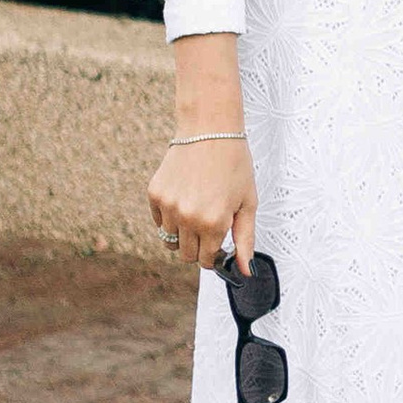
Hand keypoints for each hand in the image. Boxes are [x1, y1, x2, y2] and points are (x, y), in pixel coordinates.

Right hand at [149, 134, 256, 271]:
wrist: (210, 131)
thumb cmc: (235, 165)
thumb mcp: (247, 204)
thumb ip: (245, 240)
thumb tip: (245, 271)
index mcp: (213, 223)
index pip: (206, 261)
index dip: (214, 256)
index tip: (219, 247)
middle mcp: (187, 218)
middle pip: (186, 255)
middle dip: (199, 248)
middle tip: (210, 228)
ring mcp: (168, 207)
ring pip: (170, 240)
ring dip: (183, 234)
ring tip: (198, 210)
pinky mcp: (155, 194)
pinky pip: (159, 221)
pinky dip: (170, 218)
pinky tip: (185, 197)